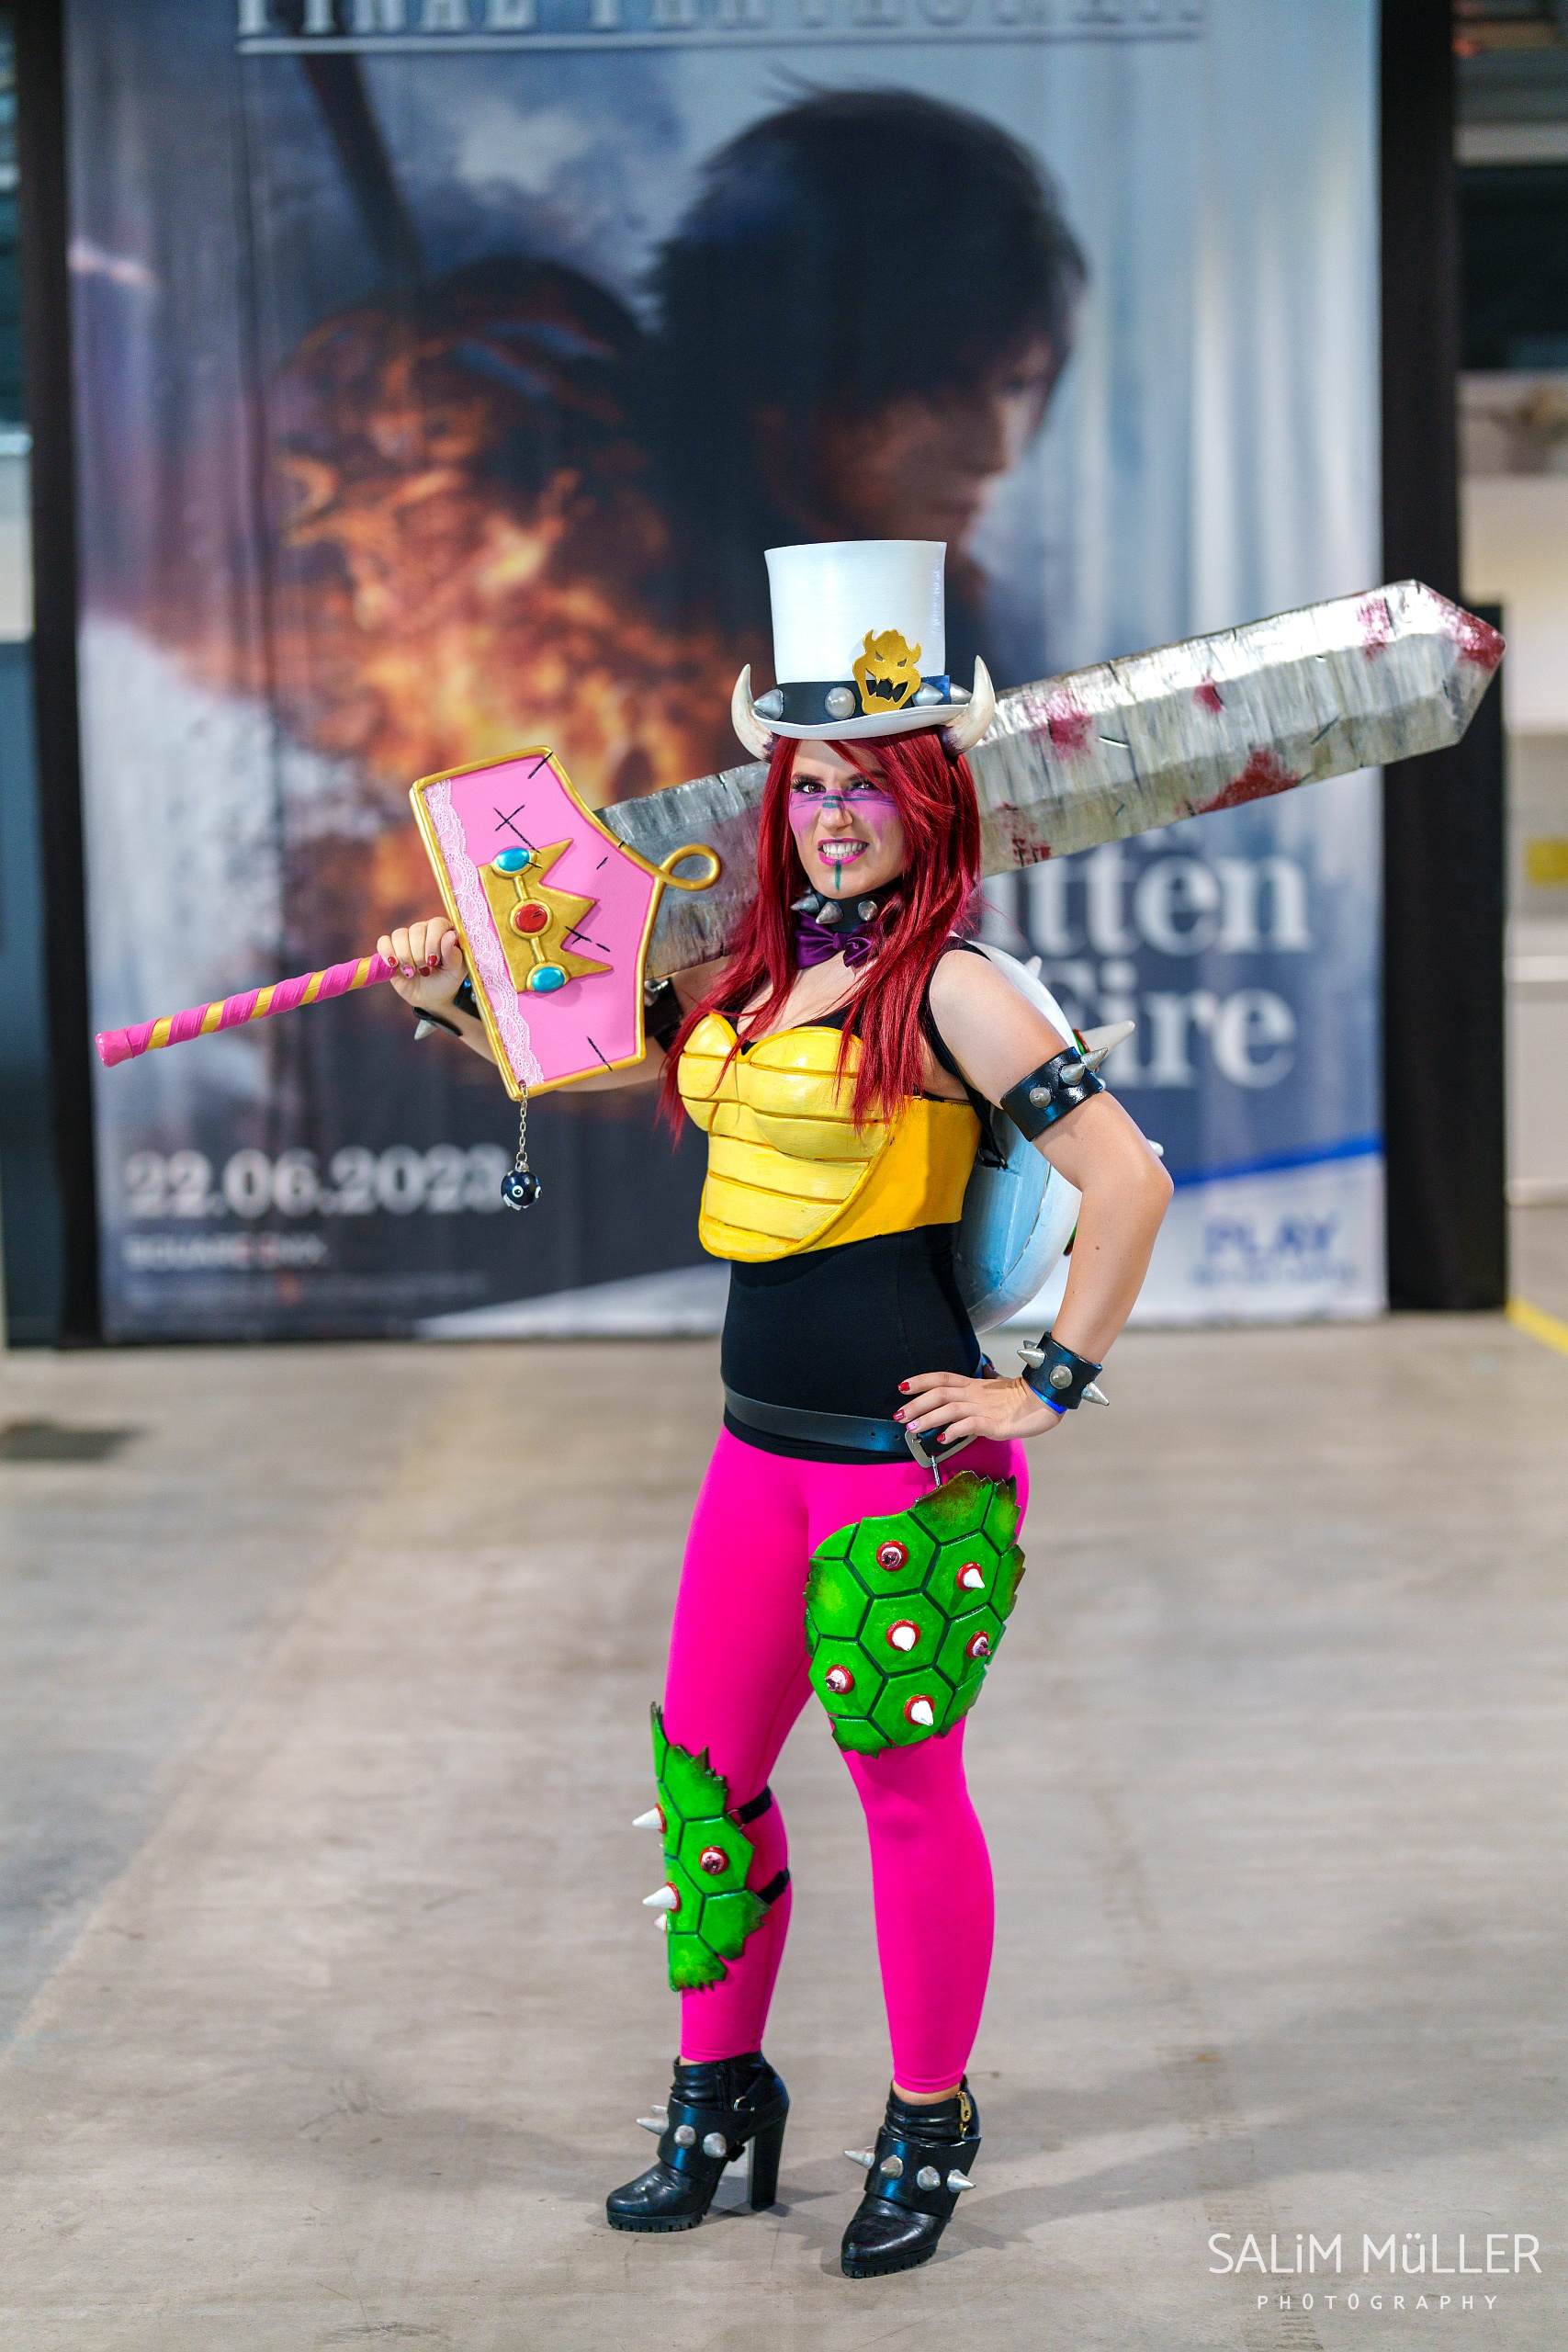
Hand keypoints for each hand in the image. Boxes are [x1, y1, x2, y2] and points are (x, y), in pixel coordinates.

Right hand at [377, 917, 466, 1011]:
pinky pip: (383, 942)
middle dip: (419, 954)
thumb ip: (454, 954)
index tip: (433, 961)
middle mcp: (424, 930)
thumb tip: (449, 935)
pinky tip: (394, 965)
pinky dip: (386, 952)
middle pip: (416, 930)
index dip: (433, 942)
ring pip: (399, 935)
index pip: (436, 924)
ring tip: (411, 972)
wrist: (432, 997)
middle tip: (425, 970)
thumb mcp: (456, 971)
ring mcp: (407, 938)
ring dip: (405, 956)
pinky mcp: (391, 949)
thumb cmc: (447, 981)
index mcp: (443, 931)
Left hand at [896, 1370, 1062, 1445]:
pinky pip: (969, 1424)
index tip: (902, 1387)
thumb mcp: (997, 1388)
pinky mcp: (994, 1423)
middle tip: (898, 1414)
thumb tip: (979, 1380)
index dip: (920, 1381)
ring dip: (927, 1418)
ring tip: (912, 1428)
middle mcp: (975, 1394)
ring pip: (949, 1408)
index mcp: (974, 1384)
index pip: (941, 1378)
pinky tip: (942, 1439)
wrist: (1046, 1400)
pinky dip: (952, 1431)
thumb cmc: (1023, 1396)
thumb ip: (982, 1387)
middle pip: (939, 1393)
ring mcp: (984, 1408)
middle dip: (916, 1404)